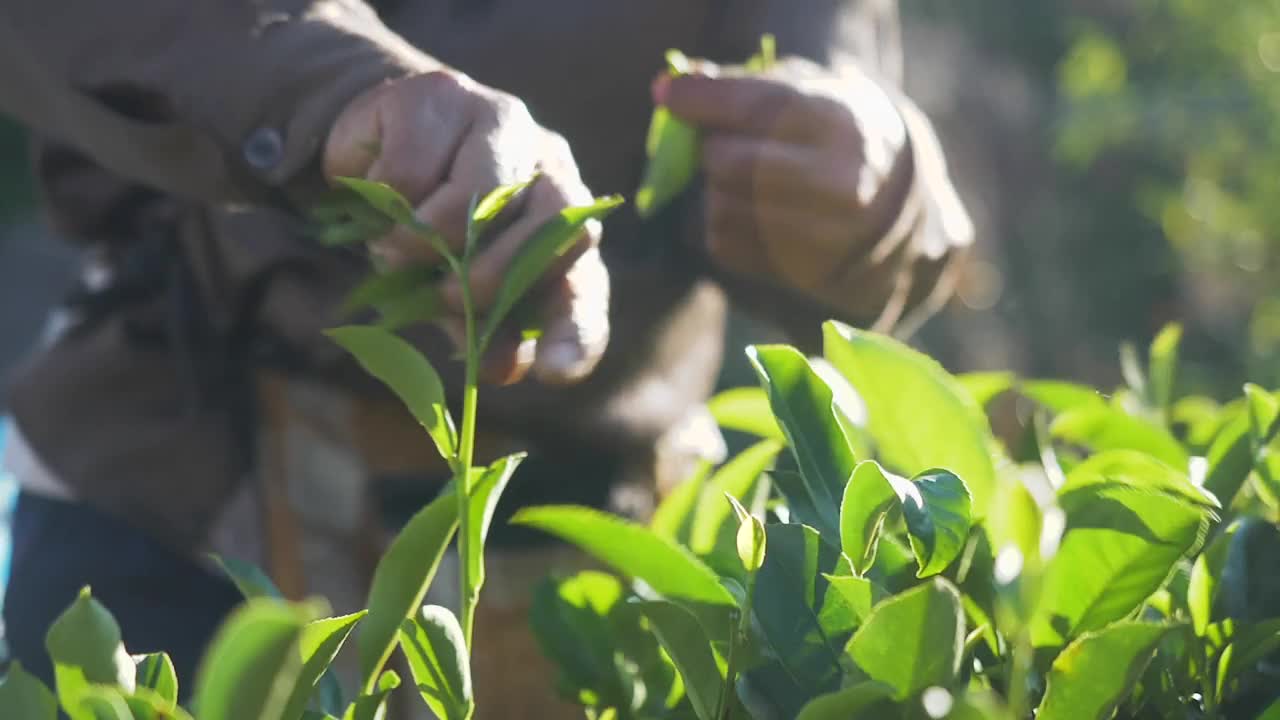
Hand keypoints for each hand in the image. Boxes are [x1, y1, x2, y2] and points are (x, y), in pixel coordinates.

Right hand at [324, 71, 608, 385]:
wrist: (374, 148)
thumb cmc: (428, 232)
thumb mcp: (454, 291)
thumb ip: (480, 328)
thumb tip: (497, 369)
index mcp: (563, 231)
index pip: (584, 289)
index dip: (573, 334)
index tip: (552, 371)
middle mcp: (551, 169)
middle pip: (552, 230)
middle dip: (492, 280)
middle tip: (447, 296)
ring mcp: (505, 122)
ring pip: (477, 198)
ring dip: (426, 239)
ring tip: (397, 247)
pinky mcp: (446, 94)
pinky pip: (412, 169)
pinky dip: (384, 197)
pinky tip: (381, 191)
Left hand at [657, 57, 914, 317]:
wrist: (892, 207)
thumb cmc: (833, 135)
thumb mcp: (807, 92)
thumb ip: (743, 84)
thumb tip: (676, 84)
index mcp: (842, 124)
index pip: (757, 107)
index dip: (703, 100)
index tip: (667, 93)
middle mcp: (839, 182)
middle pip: (729, 163)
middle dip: (710, 148)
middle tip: (720, 143)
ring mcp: (824, 234)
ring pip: (720, 207)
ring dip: (713, 189)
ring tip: (741, 179)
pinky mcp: (801, 272)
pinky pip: (723, 243)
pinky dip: (720, 223)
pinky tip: (749, 211)